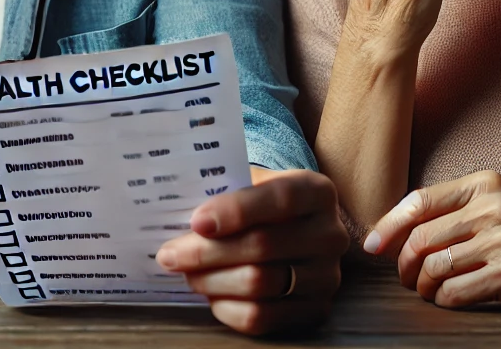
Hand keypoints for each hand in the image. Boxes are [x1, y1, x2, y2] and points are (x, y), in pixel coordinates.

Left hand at [156, 168, 349, 334]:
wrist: (293, 230)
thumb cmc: (261, 204)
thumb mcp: (251, 183)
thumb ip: (223, 191)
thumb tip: (177, 214)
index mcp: (316, 192)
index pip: (279, 199)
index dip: (235, 211)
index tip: (196, 221)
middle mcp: (330, 234)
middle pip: (263, 246)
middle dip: (207, 252)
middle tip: (170, 253)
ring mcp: (327, 276)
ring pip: (260, 285)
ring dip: (212, 281)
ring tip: (187, 273)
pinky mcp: (315, 310)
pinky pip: (263, 317)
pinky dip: (227, 308)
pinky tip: (210, 294)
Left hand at [363, 171, 500, 307]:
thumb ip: (460, 207)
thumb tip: (402, 230)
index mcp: (486, 183)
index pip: (419, 201)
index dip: (388, 226)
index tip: (372, 246)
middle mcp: (493, 208)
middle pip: (421, 238)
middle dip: (403, 264)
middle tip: (405, 278)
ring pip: (434, 267)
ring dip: (422, 286)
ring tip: (426, 290)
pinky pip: (456, 291)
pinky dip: (444, 300)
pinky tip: (449, 300)